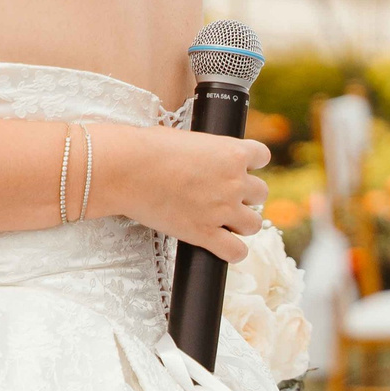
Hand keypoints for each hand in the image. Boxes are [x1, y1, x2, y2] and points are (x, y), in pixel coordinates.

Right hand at [90, 123, 270, 262]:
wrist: (127, 169)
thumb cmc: (148, 148)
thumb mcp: (187, 139)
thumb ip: (207, 151)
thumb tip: (204, 159)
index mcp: (232, 152)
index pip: (262, 156)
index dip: (250, 163)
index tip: (237, 168)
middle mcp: (235, 181)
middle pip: (261, 193)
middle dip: (244, 195)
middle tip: (222, 196)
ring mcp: (222, 209)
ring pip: (254, 224)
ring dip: (241, 223)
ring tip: (222, 221)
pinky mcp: (205, 233)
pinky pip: (236, 251)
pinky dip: (232, 251)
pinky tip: (221, 245)